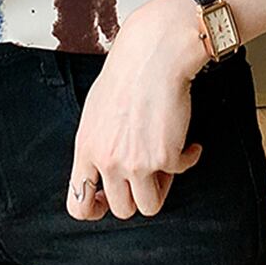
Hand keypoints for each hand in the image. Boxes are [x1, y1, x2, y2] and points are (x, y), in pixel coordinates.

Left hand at [66, 0, 209, 221]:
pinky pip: (180, 174)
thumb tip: (103, 170)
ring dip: (161, 185)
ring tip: (166, 160)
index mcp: (86, 147)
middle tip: (148, 172)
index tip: (108, 203)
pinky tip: (186, 142)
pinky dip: (187, 158)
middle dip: (137, 194)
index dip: (94, 210)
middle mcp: (107, 159)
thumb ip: (98, 142)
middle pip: (121, 209)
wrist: (153, 54)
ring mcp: (136, 162)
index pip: (78, 203)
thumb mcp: (96, 110)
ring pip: (149, 205)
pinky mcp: (165, 157)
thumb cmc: (127, 74)